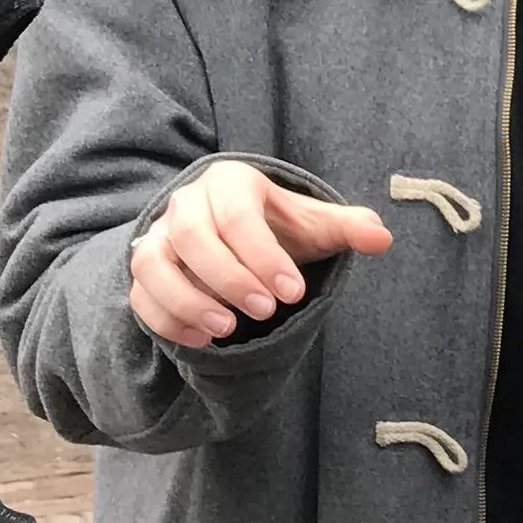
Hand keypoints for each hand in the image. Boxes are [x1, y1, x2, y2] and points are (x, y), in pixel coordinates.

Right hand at [130, 159, 392, 347]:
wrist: (243, 236)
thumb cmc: (282, 228)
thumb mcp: (318, 224)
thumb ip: (350, 227)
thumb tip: (382, 238)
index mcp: (231, 182)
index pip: (236, 214)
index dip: (262, 255)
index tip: (292, 293)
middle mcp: (187, 203)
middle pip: (190, 235)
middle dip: (227, 278)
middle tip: (264, 312)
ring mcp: (159, 236)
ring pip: (153, 264)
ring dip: (186, 301)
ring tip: (226, 330)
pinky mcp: (146, 269)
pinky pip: (140, 294)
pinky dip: (166, 320)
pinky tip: (203, 341)